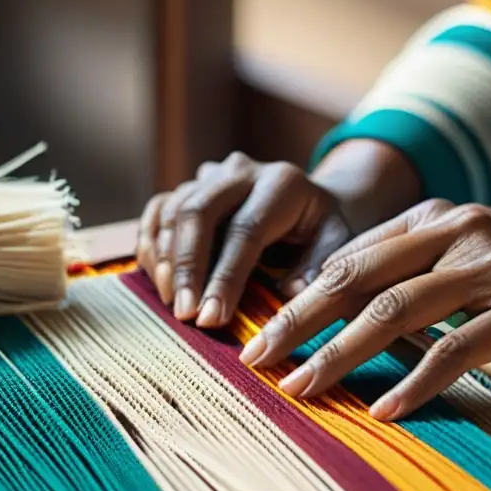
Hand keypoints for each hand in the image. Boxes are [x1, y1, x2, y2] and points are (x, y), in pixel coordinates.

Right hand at [136, 152, 352, 327]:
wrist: (312, 201)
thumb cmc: (324, 231)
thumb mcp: (338, 244)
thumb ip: (319, 267)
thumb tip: (290, 294)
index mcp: (282, 184)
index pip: (245, 231)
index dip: (225, 277)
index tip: (212, 319)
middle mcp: (241, 171)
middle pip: (199, 212)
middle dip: (187, 268)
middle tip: (184, 314)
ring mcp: (211, 175)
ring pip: (174, 211)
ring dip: (166, 261)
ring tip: (173, 304)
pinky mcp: (189, 187)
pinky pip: (158, 211)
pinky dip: (152, 245)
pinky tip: (158, 279)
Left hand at [238, 199, 490, 420]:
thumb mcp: (479, 254)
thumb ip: (422, 270)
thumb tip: (357, 309)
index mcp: (438, 216)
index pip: (350, 255)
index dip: (301, 294)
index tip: (264, 330)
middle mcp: (457, 232)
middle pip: (356, 276)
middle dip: (299, 320)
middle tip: (257, 358)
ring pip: (393, 311)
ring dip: (340, 353)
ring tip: (302, 388)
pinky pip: (454, 350)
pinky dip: (415, 381)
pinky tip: (385, 410)